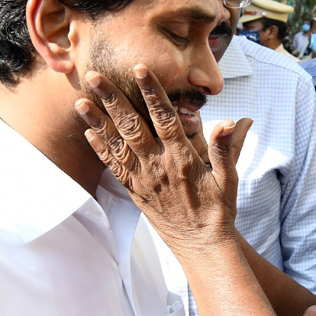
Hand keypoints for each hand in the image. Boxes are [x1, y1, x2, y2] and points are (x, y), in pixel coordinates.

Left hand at [74, 65, 251, 254]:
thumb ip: (226, 149)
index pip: (165, 118)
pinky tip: (88, 132)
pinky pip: (114, 168)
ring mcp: (144, 180)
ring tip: (81, 100)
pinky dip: (100, 149)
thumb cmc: (218, 211)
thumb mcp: (228, 179)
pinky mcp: (136, 192)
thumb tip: (234, 121)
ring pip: (116, 144)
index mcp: (183, 159)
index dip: (152, 92)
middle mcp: (159, 167)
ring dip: (97, 121)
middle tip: (95, 75)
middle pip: (131, 126)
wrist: (202, 246)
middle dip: (112, 98)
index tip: (140, 69)